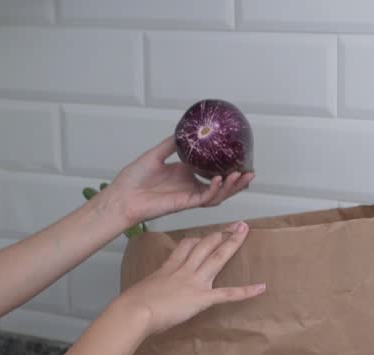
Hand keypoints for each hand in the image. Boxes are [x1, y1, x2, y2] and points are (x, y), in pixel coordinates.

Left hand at [100, 137, 253, 226]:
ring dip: (232, 187)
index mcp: (185, 175)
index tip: (240, 159)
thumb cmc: (134, 178)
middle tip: (251, 172)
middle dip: (237, 181)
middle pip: (221, 186)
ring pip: (218, 195)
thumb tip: (185, 131)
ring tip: (243, 176)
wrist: (123, 196)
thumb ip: (172, 144)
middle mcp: (190, 186)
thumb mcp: (155, 154)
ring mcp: (189, 196)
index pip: (212, 173)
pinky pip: (205, 199)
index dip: (227, 168)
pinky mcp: (184, 204)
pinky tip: (219, 179)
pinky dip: (214, 189)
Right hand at [119, 222, 264, 335]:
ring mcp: (195, 282)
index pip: (185, 247)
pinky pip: (228, 294)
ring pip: (217, 258)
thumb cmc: (134, 304)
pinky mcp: (202, 298)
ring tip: (244, 230)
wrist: (136, 310)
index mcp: (169, 267)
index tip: (203, 236)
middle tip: (235, 224)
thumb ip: (152, 289)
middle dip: (221, 233)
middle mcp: (184, 270)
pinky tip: (261, 288)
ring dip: (232, 243)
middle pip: (205, 245)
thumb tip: (148, 296)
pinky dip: (246, 291)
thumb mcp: (142, 289)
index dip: (197, 240)